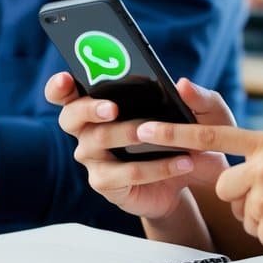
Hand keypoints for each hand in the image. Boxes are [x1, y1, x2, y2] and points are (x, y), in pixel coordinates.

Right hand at [45, 72, 235, 220]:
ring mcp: (93, 159)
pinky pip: (125, 174)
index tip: (66, 78)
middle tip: (112, 107)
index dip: (59, 86)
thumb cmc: (189, 134)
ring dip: (129, 134)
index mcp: (99, 103)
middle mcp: (87, 130)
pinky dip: (156, 167)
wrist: (193, 177)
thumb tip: (183, 84)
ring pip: (99, 141)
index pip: (64, 92)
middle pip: (70, 116)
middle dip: (89, 108)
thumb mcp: (204, 114)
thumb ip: (198, 98)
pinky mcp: (106, 184)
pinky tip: (182, 162)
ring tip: (161, 132)